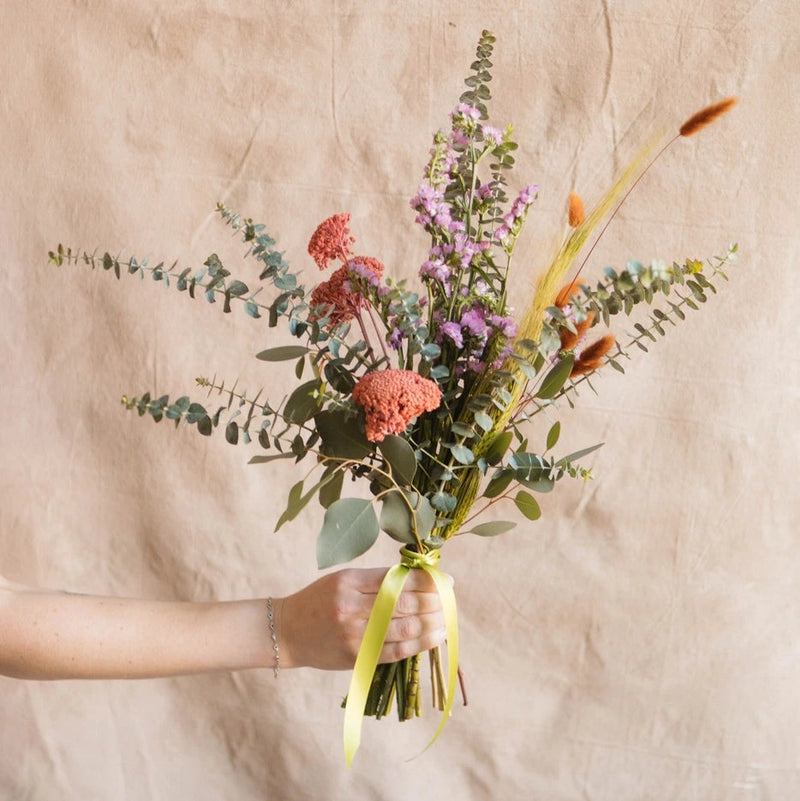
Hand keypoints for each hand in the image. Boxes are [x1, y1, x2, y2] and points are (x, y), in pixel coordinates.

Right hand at [275, 568, 446, 669]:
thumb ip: (377, 581)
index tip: (445, 580)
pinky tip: (433, 637)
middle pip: (404, 603)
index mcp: (350, 581)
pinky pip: (395, 651)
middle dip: (434, 601)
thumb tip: (419, 580)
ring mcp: (354, 634)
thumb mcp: (343, 580)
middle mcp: (352, 606)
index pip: (397, 579)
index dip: (426, 580)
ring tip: (447, 619)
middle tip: (451, 599)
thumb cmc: (320, 600)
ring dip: (432, 624)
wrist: (288, 632)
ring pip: (404, 628)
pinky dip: (418, 644)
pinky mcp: (356, 657)